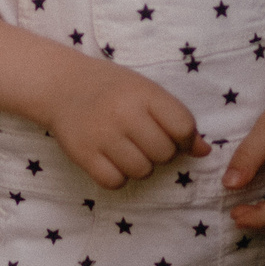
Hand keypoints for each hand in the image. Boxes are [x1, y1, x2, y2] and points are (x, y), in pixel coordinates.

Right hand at [40, 56, 208, 189]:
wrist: (61, 84)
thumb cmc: (111, 89)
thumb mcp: (145, 92)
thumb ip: (175, 118)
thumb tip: (203, 152)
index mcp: (143, 93)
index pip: (183, 127)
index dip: (183, 138)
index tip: (170, 134)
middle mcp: (123, 113)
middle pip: (164, 154)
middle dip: (159, 152)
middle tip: (141, 139)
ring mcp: (102, 134)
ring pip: (141, 171)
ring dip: (138, 165)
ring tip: (125, 148)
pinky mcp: (83, 154)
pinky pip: (115, 182)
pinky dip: (117, 176)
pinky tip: (110, 159)